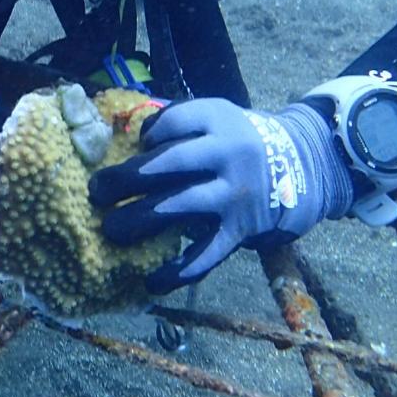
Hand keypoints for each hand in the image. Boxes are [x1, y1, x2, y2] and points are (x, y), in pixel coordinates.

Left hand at [89, 98, 353, 292]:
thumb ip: (174, 121)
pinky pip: (206, 254)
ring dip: (140, 219)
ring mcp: (234, 194)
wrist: (301, 166)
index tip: (134, 146)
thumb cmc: (236, 139)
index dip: (146, 134)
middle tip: (95, 191)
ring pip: (182, 207)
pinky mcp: (240, 230)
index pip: (173, 122)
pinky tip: (150, 280)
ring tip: (109, 230)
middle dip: (127, 178)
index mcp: (217, 120)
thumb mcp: (214, 116)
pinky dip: (178, 271)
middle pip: (171, 164)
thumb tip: (119, 131)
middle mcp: (228, 155)